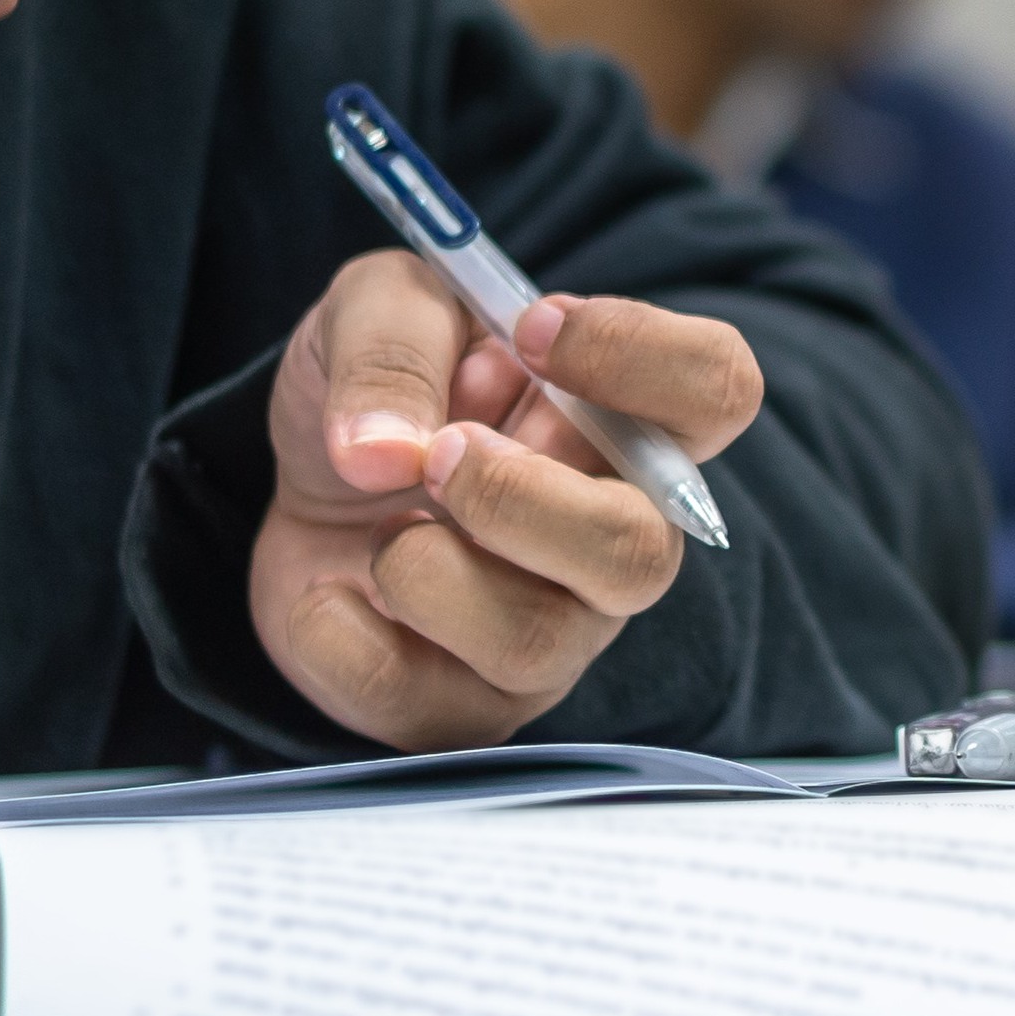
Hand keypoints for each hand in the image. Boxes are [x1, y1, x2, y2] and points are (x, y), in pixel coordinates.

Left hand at [252, 251, 764, 751]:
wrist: (298, 489)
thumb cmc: (385, 392)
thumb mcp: (371, 309)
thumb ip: (386, 347)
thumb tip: (379, 451)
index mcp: (625, 422)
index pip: (716, 388)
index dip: (639, 356)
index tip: (530, 331)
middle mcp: (615, 537)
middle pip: (641, 552)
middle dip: (516, 500)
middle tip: (437, 454)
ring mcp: (554, 633)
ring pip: (532, 639)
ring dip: (422, 570)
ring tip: (377, 529)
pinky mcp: (468, 706)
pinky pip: (413, 696)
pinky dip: (334, 633)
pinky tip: (327, 592)